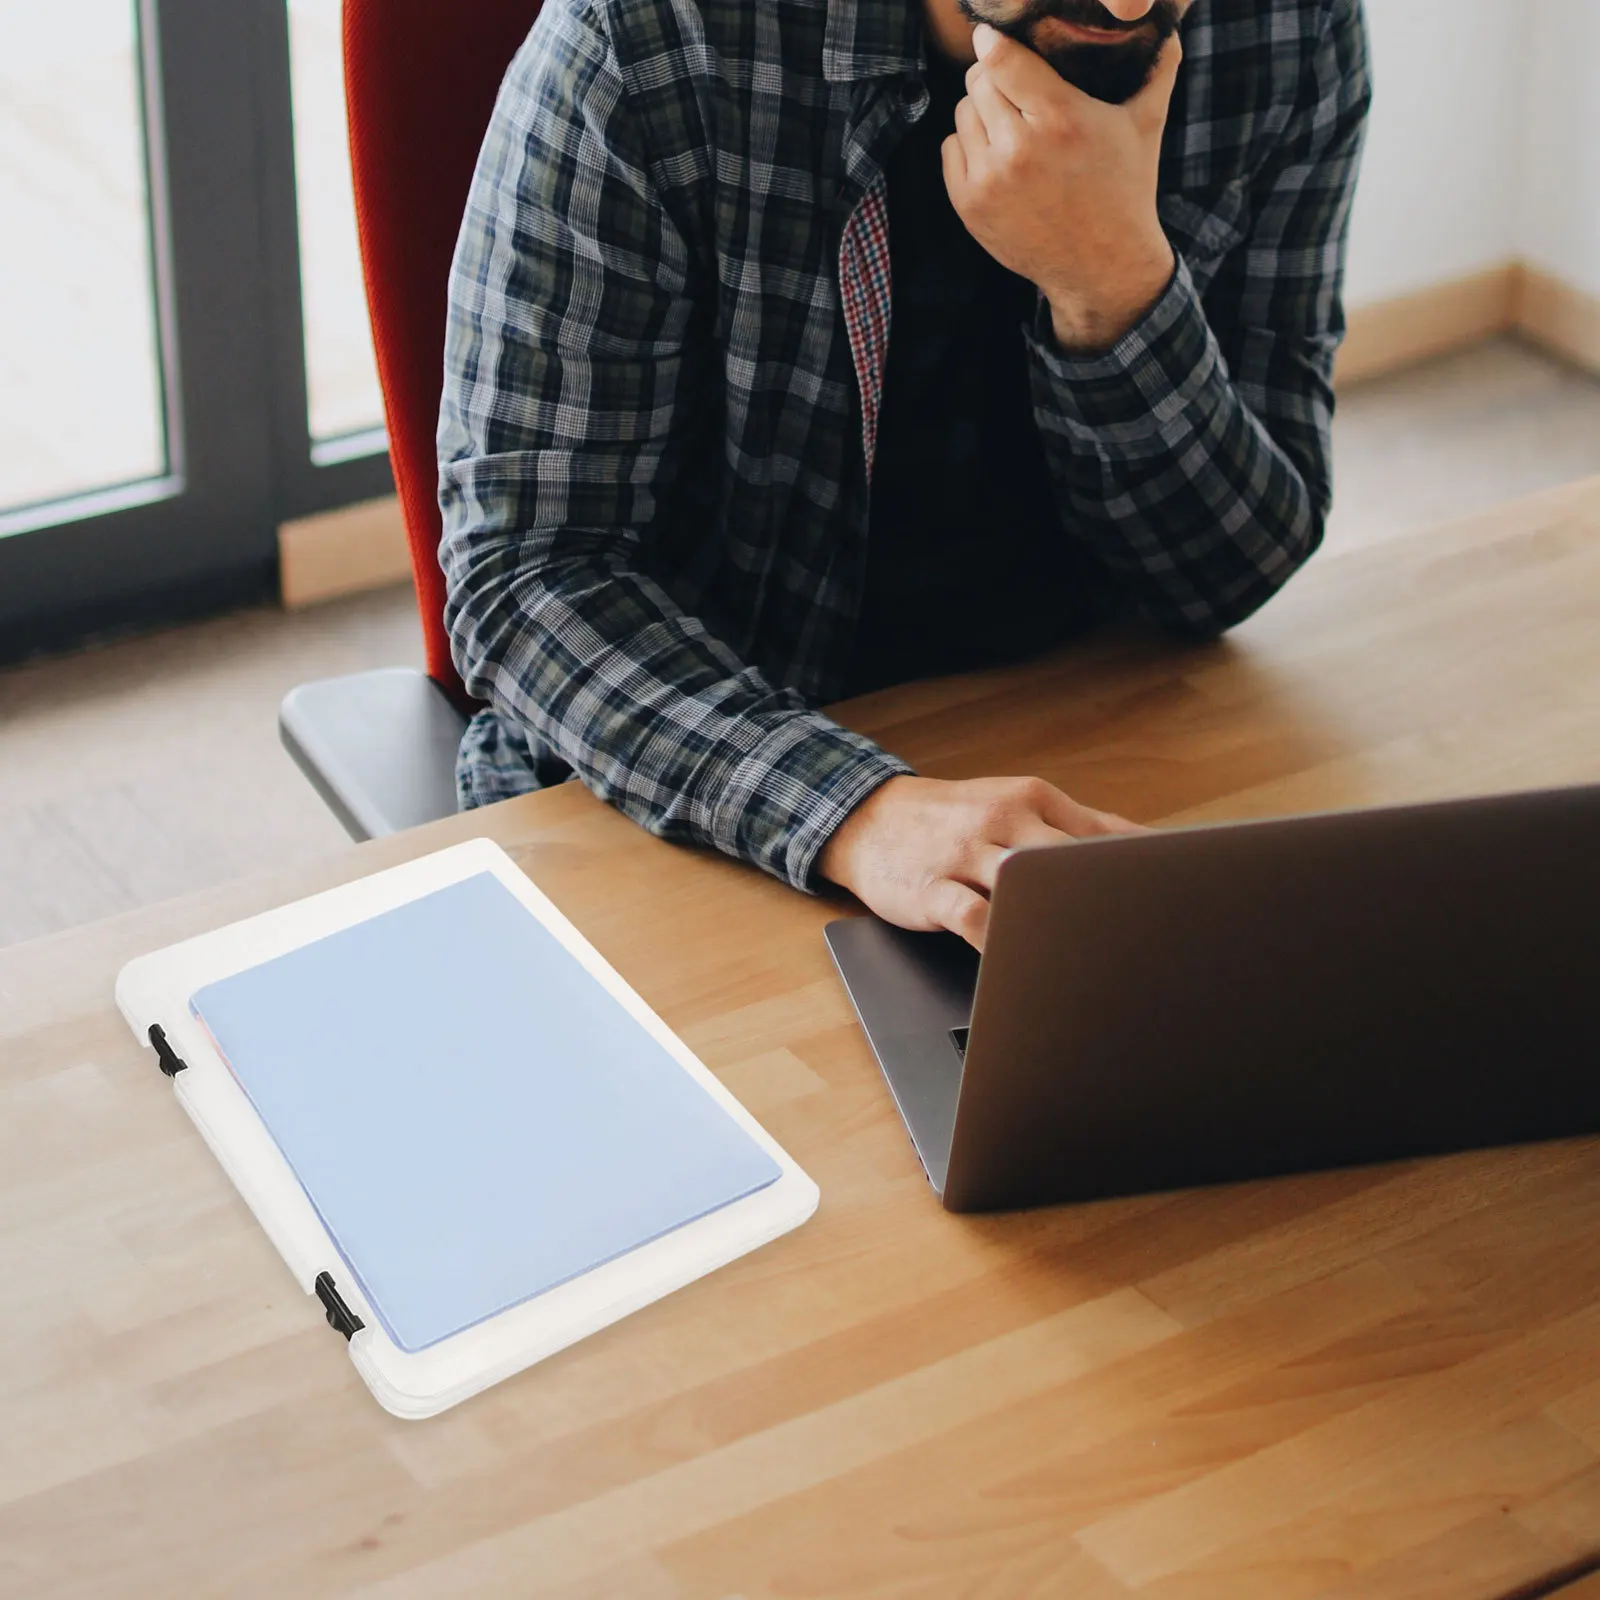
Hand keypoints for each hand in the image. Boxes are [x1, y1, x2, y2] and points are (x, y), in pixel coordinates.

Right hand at [818, 774, 1145, 950]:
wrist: (870, 818)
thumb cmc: (954, 819)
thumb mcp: (1017, 804)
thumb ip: (1082, 823)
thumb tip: (1149, 841)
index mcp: (1032, 799)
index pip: (1100, 835)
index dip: (1139, 873)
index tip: (1174, 904)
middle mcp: (1003, 820)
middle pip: (1070, 859)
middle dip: (1105, 899)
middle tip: (1143, 940)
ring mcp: (965, 853)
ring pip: (1022, 883)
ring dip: (1055, 919)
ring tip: (1089, 957)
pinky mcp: (932, 887)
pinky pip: (971, 916)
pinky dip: (998, 940)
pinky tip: (1017, 960)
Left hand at [942, 23, 1181, 352]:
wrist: (1101, 266)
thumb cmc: (1125, 190)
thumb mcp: (1146, 126)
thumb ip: (1158, 69)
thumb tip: (1169, 26)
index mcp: (1061, 119)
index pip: (1001, 58)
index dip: (992, 41)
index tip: (991, 35)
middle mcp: (1019, 149)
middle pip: (978, 80)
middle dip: (993, 76)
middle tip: (1013, 86)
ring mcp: (990, 180)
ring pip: (962, 113)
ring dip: (981, 111)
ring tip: (1009, 124)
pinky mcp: (970, 206)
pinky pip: (951, 148)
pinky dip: (968, 145)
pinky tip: (997, 154)